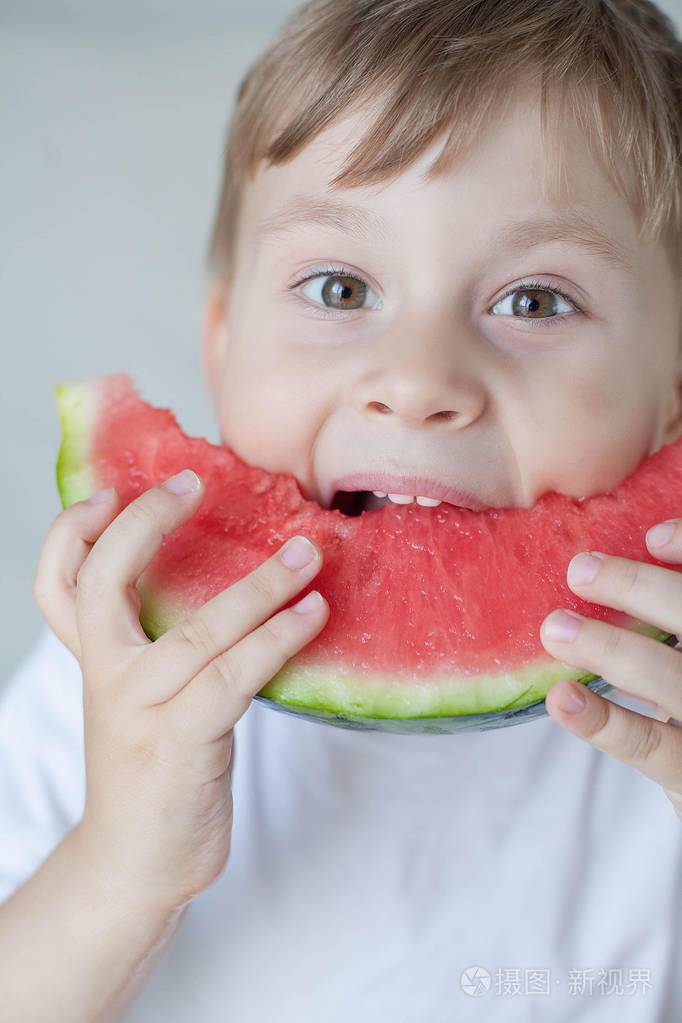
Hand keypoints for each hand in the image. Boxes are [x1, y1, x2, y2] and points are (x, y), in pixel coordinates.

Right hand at [32, 469, 328, 909]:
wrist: (137, 865)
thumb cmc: (153, 769)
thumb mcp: (140, 700)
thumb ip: (160, 644)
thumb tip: (226, 577)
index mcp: (95, 662)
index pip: (57, 585)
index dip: (72, 532)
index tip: (111, 491)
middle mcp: (108, 678)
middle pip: (103, 584)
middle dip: (145, 524)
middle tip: (193, 483)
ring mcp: (142, 711)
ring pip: (197, 631)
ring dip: (259, 586)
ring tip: (306, 552)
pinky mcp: (182, 744)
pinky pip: (237, 678)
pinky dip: (280, 640)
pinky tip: (314, 614)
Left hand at [540, 519, 681, 820]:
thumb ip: (667, 617)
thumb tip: (623, 555)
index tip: (652, 537)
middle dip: (641, 590)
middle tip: (580, 570)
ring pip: (670, 681)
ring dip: (610, 649)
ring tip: (555, 628)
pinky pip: (649, 747)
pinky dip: (602, 722)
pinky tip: (562, 698)